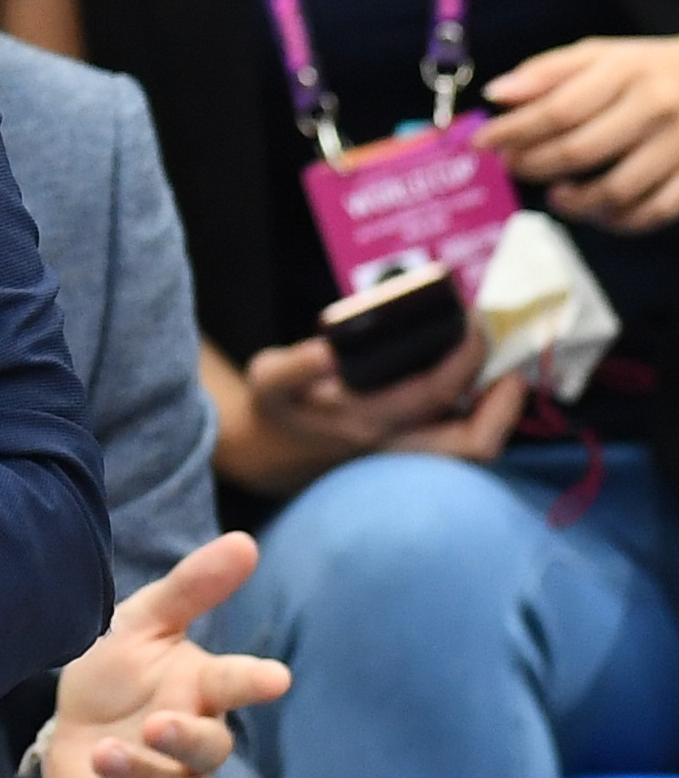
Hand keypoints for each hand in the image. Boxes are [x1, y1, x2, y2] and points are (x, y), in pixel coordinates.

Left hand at [41, 530, 289, 777]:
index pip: (235, 684)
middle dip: (188, 737)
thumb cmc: (118, 672)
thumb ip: (191, 588)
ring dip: (144, 773)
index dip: (253, 681)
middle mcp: (195, 737)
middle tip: (158, 723)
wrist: (71, 731)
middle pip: (210, 746)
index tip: (275, 678)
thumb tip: (245, 540)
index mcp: (201, 687)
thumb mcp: (143, 623)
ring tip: (106, 752)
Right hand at [207, 326, 521, 493]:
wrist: (269, 454)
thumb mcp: (268, 380)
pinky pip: (465, 444)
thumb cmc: (276, 409)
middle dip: (506, 395)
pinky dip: (484, 414)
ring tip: (502, 370)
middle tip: (507, 356)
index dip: (466, 354)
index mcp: (363, 422)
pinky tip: (480, 385)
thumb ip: (295, 366)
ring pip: (477, 450)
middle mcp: (395, 446)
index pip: (435, 391)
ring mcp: (410, 458)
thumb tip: (329, 350)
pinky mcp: (416, 457)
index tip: (473, 319)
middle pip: (476, 442)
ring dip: (501, 410)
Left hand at [485, 36, 678, 231]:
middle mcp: (656, 107)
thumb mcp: (603, 55)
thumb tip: (496, 94)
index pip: (558, 110)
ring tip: (555, 195)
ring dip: (574, 203)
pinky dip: (618, 221)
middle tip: (512, 166)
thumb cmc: (651, 70)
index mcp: (627, 72)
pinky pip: (653, 212)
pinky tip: (597, 212)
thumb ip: (548, 72)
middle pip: (579, 151)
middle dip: (533, 165)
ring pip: (615, 191)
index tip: (481, 142)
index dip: (513, 131)